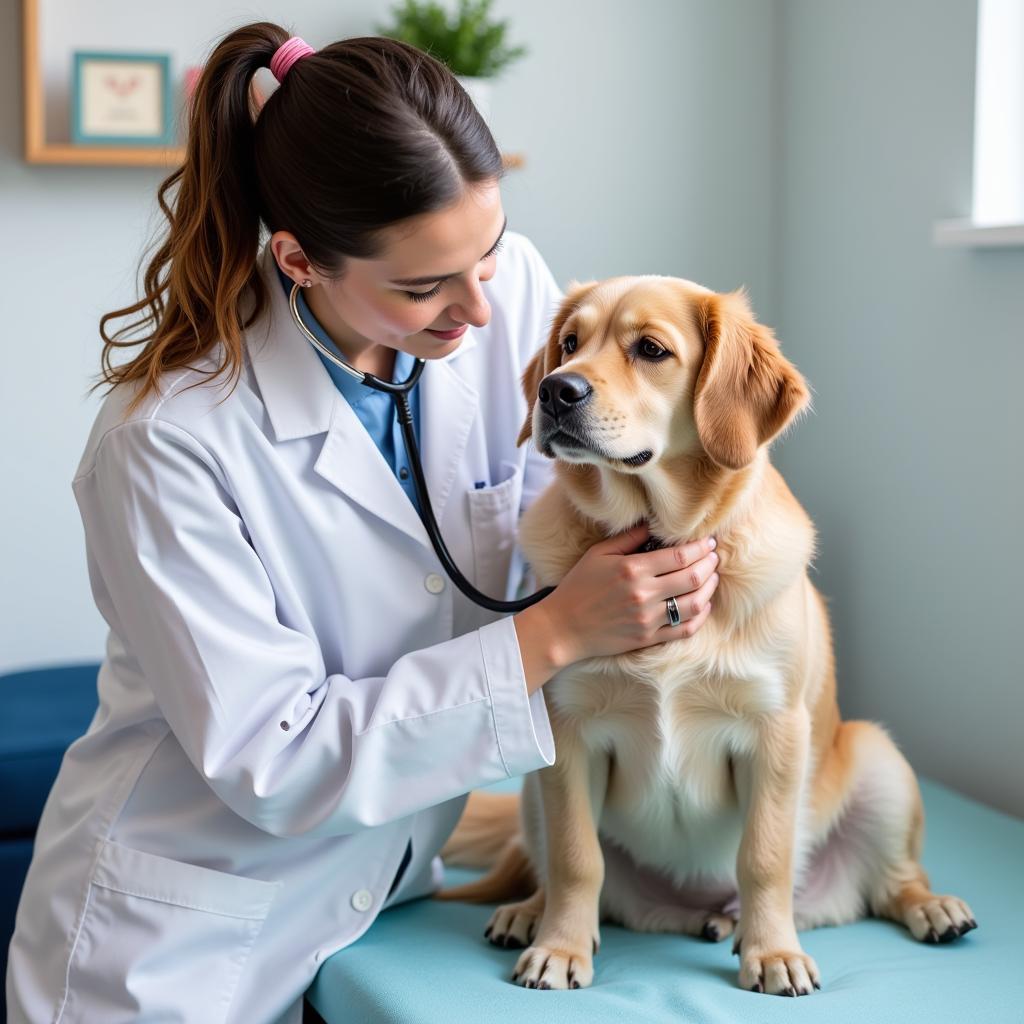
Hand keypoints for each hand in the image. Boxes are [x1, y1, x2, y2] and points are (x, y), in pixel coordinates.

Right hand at [544, 522, 719, 664]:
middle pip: (692, 578)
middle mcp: (644, 594)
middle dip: (709, 564)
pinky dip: (701, 616)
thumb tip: (654, 523)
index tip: (708, 542)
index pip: (680, 556)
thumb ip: (629, 537)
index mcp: (633, 570)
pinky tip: (703, 605)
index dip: (700, 547)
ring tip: (711, 577)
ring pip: (695, 604)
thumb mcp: (598, 554)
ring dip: (709, 588)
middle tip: (714, 556)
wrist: (564, 627)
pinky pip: (685, 629)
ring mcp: (648, 619)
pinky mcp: (649, 638)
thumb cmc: (578, 586)